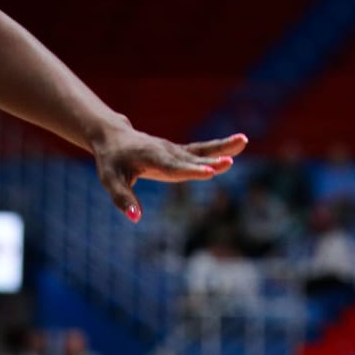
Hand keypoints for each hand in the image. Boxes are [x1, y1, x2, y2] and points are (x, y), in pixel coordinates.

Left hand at [93, 126, 247, 222]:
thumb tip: (136, 218)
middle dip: (211, 161)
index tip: (209, 172)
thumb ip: (123, 199)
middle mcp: (167, 151)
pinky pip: (203, 149)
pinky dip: (221, 146)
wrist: (115, 137)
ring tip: (244, 140)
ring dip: (223, 146)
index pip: (173, 167)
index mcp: (151, 158)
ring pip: (202, 149)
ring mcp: (176, 150)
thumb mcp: (110, 180)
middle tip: (230, 162)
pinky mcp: (180, 151)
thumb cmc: (111, 161)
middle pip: (192, 158)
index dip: (191, 171)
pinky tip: (239, 143)